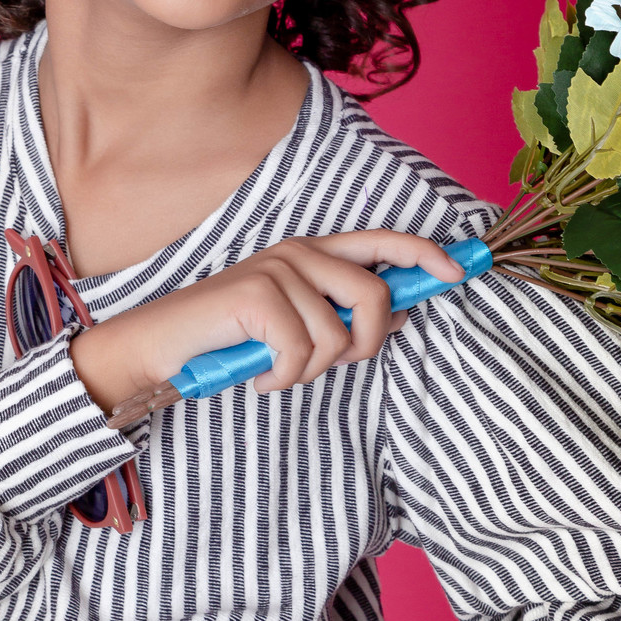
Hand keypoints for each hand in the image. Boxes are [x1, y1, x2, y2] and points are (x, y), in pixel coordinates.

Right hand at [70, 229, 462, 414]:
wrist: (162, 346)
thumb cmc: (231, 338)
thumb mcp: (296, 325)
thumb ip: (342, 314)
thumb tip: (400, 317)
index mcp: (313, 253)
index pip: (384, 242)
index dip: (426, 255)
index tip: (458, 273)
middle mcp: (300, 252)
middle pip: (376, 294)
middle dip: (368, 343)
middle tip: (335, 362)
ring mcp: (278, 269)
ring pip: (339, 335)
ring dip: (312, 370)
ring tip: (278, 369)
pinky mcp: (257, 295)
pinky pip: (302, 353)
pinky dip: (283, 378)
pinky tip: (260, 374)